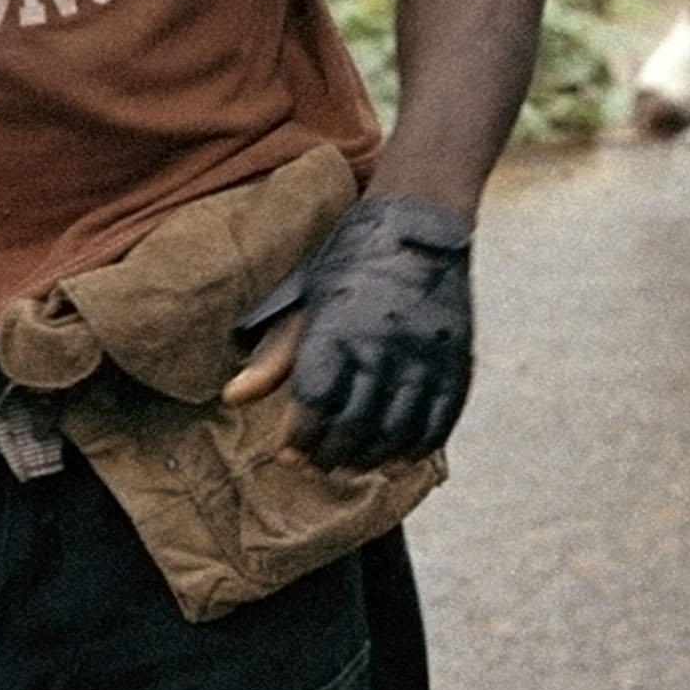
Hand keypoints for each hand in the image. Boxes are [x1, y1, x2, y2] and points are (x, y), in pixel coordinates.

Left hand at [231, 193, 476, 467]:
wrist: (419, 222)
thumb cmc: (349, 262)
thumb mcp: (302, 298)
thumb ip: (273, 353)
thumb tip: (232, 398)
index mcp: (337, 329)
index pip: (314, 403)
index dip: (298, 438)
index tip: (286, 454)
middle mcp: (382, 345)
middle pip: (355, 425)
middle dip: (331, 455)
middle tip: (316, 467)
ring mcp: (424, 353)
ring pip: (398, 429)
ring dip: (372, 458)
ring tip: (353, 467)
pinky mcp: (457, 356)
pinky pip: (441, 417)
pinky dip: (420, 445)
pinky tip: (400, 457)